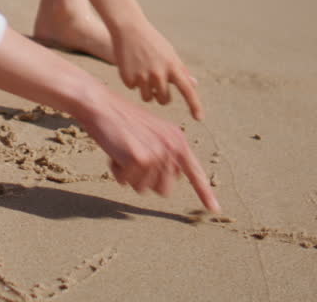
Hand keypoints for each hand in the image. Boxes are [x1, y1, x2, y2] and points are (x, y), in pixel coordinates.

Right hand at [76, 87, 218, 211]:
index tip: (215, 210)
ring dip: (130, 176)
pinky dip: (118, 172)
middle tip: (133, 158)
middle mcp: (172, 147)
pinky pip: (127, 182)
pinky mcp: (140, 159)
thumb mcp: (152, 133)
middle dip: (146, 180)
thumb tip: (170, 181)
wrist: (102, 105)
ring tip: (124, 152)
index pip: (195, 173)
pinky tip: (115, 153)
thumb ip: (165, 154)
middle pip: (165, 189)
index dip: (205, 194)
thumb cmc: (122, 121)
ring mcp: (157, 153)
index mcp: (178, 140)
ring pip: (144, 188)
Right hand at [114, 22, 203, 120]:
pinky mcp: (128, 78)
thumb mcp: (169, 53)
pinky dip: (133, 80)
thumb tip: (193, 84)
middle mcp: (159, 74)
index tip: (199, 118)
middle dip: (161, 95)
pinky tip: (131, 65)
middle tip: (156, 82)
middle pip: (164, 100)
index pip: (187, 90)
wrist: (129, 29)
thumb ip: (181, 70)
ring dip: (146, 90)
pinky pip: (133, 89)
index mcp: (173, 66)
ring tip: (143, 72)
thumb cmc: (152, 41)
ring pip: (148, 98)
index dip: (195, 105)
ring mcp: (143, 77)